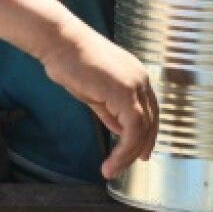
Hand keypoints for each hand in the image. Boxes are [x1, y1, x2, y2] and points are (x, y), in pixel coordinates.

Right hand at [39, 29, 158, 178]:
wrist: (61, 42)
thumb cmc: (72, 62)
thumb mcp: (95, 93)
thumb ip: (110, 111)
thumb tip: (119, 130)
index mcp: (136, 77)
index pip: (150, 110)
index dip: (147, 133)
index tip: (141, 151)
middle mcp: (141, 79)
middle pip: (151, 120)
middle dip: (143, 145)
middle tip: (135, 163)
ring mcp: (135, 85)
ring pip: (143, 128)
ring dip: (128, 153)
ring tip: (113, 169)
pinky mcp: (125, 92)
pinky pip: (132, 128)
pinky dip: (124, 149)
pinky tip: (111, 161)